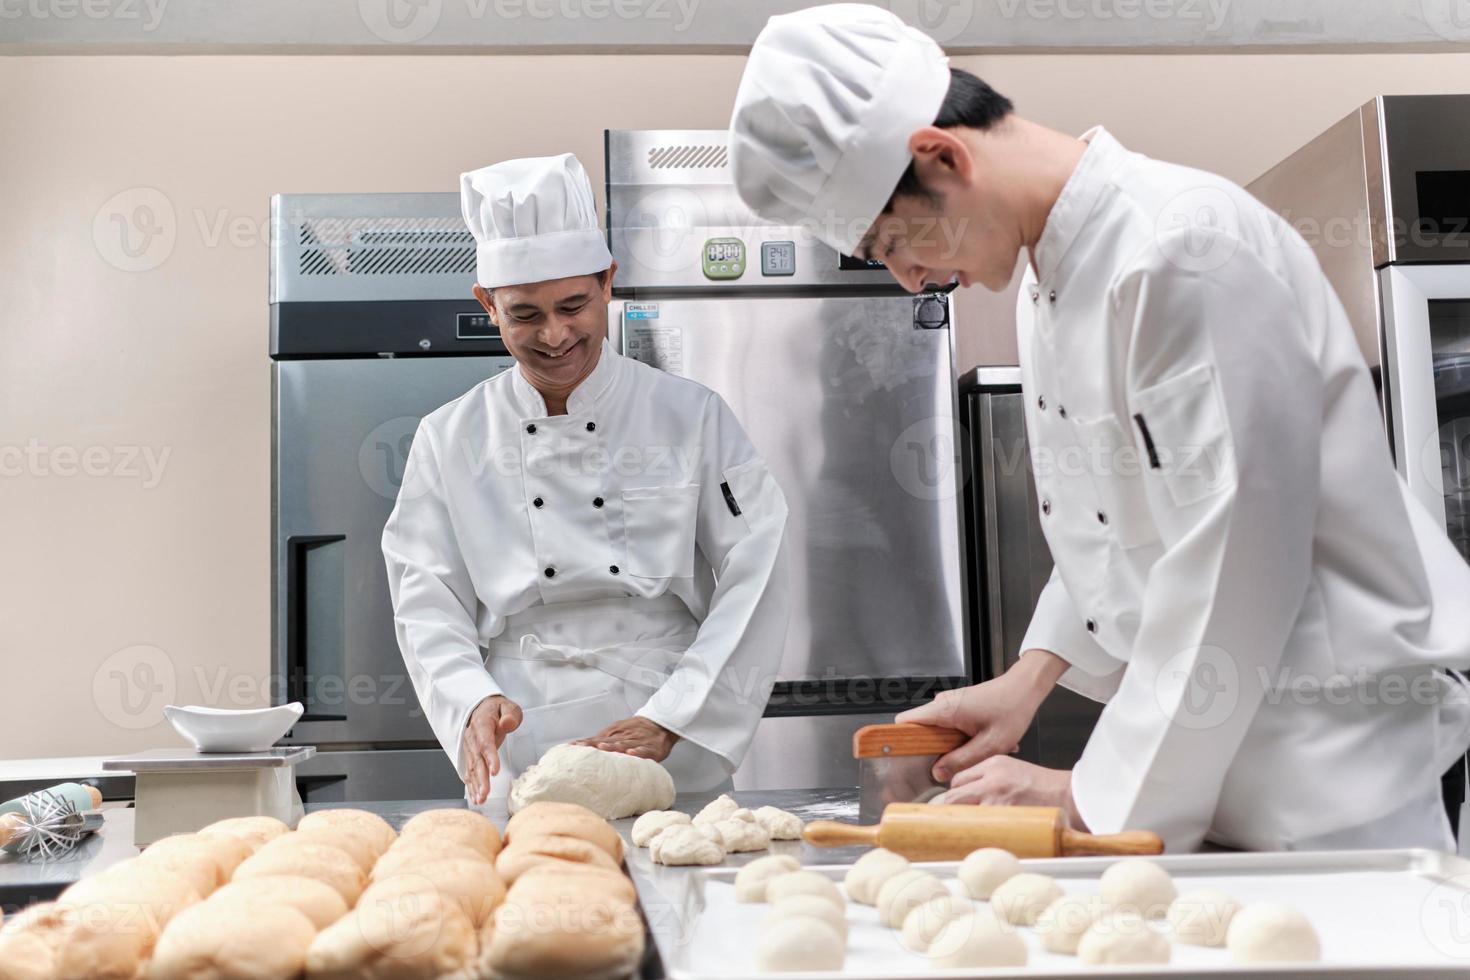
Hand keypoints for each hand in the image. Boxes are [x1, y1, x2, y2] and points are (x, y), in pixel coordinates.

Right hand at [462, 695, 522, 804]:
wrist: (480, 708)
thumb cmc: (497, 709)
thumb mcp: (508, 706)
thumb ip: (510, 715)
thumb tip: (507, 724)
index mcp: (482, 724)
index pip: (485, 742)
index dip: (490, 757)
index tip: (495, 771)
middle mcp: (472, 738)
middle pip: (476, 760)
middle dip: (481, 779)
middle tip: (485, 794)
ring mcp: (469, 748)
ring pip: (471, 769)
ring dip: (475, 785)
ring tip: (480, 800)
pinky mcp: (469, 756)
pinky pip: (469, 772)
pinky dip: (471, 786)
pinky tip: (475, 797)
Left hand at [573, 717, 678, 762]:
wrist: (660, 725)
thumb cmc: (636, 730)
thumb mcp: (617, 730)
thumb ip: (602, 738)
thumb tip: (581, 745)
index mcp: (615, 735)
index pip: (597, 739)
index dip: (585, 743)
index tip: (572, 747)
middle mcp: (624, 738)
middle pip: (607, 742)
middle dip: (594, 745)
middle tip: (582, 748)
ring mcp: (637, 742)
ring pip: (624, 744)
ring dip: (613, 747)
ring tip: (603, 748)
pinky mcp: (650, 748)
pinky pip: (644, 750)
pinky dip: (638, 752)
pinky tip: (631, 754)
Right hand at [895, 649, 1067, 781]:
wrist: (1025, 688)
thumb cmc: (1012, 709)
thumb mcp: (990, 744)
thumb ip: (962, 760)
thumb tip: (938, 773)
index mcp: (944, 710)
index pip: (905, 722)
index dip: (901, 741)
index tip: (906, 759)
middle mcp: (942, 704)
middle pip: (920, 731)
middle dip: (932, 751)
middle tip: (951, 764)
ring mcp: (949, 704)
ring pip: (937, 731)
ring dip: (952, 746)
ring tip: (976, 750)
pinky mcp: (958, 707)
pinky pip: (949, 727)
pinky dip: (962, 738)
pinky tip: (983, 742)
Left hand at [937, 756, 1087, 828]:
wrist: (1070, 796)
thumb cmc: (1046, 786)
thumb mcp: (1015, 769)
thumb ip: (991, 777)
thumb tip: (971, 794)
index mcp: (994, 764)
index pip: (958, 778)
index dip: (956, 793)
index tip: (958, 803)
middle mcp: (991, 779)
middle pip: (953, 795)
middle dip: (952, 809)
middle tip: (955, 820)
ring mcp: (996, 799)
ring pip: (961, 812)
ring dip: (961, 822)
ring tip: (966, 830)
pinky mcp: (1004, 818)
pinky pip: (978, 828)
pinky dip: (975, 834)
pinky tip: (978, 838)